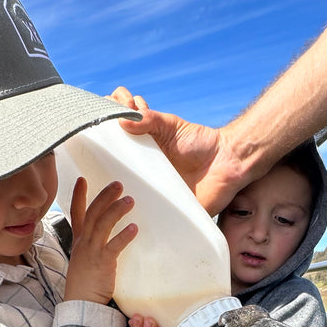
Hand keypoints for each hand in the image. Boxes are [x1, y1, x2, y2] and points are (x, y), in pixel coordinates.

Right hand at [64, 178, 136, 305]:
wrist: (80, 304)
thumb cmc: (85, 285)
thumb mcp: (84, 261)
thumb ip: (93, 247)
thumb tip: (107, 238)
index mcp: (79, 242)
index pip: (76, 214)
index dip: (78, 196)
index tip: (82, 179)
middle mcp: (84, 243)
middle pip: (92, 213)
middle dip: (104, 196)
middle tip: (118, 184)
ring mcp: (92, 252)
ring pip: (102, 224)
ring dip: (116, 210)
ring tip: (129, 200)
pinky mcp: (102, 263)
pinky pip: (113, 246)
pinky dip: (124, 235)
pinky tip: (134, 227)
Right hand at [109, 87, 251, 215]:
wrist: (227, 164)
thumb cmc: (202, 143)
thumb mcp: (172, 125)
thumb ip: (149, 119)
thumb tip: (121, 119)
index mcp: (142, 143)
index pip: (115, 130)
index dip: (105, 119)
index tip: (104, 117)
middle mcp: (141, 163)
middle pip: (111, 159)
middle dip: (99, 152)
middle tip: (100, 145)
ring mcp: (148, 184)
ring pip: (118, 186)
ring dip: (106, 182)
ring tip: (102, 174)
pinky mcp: (158, 203)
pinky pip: (137, 210)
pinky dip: (125, 208)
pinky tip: (115, 202)